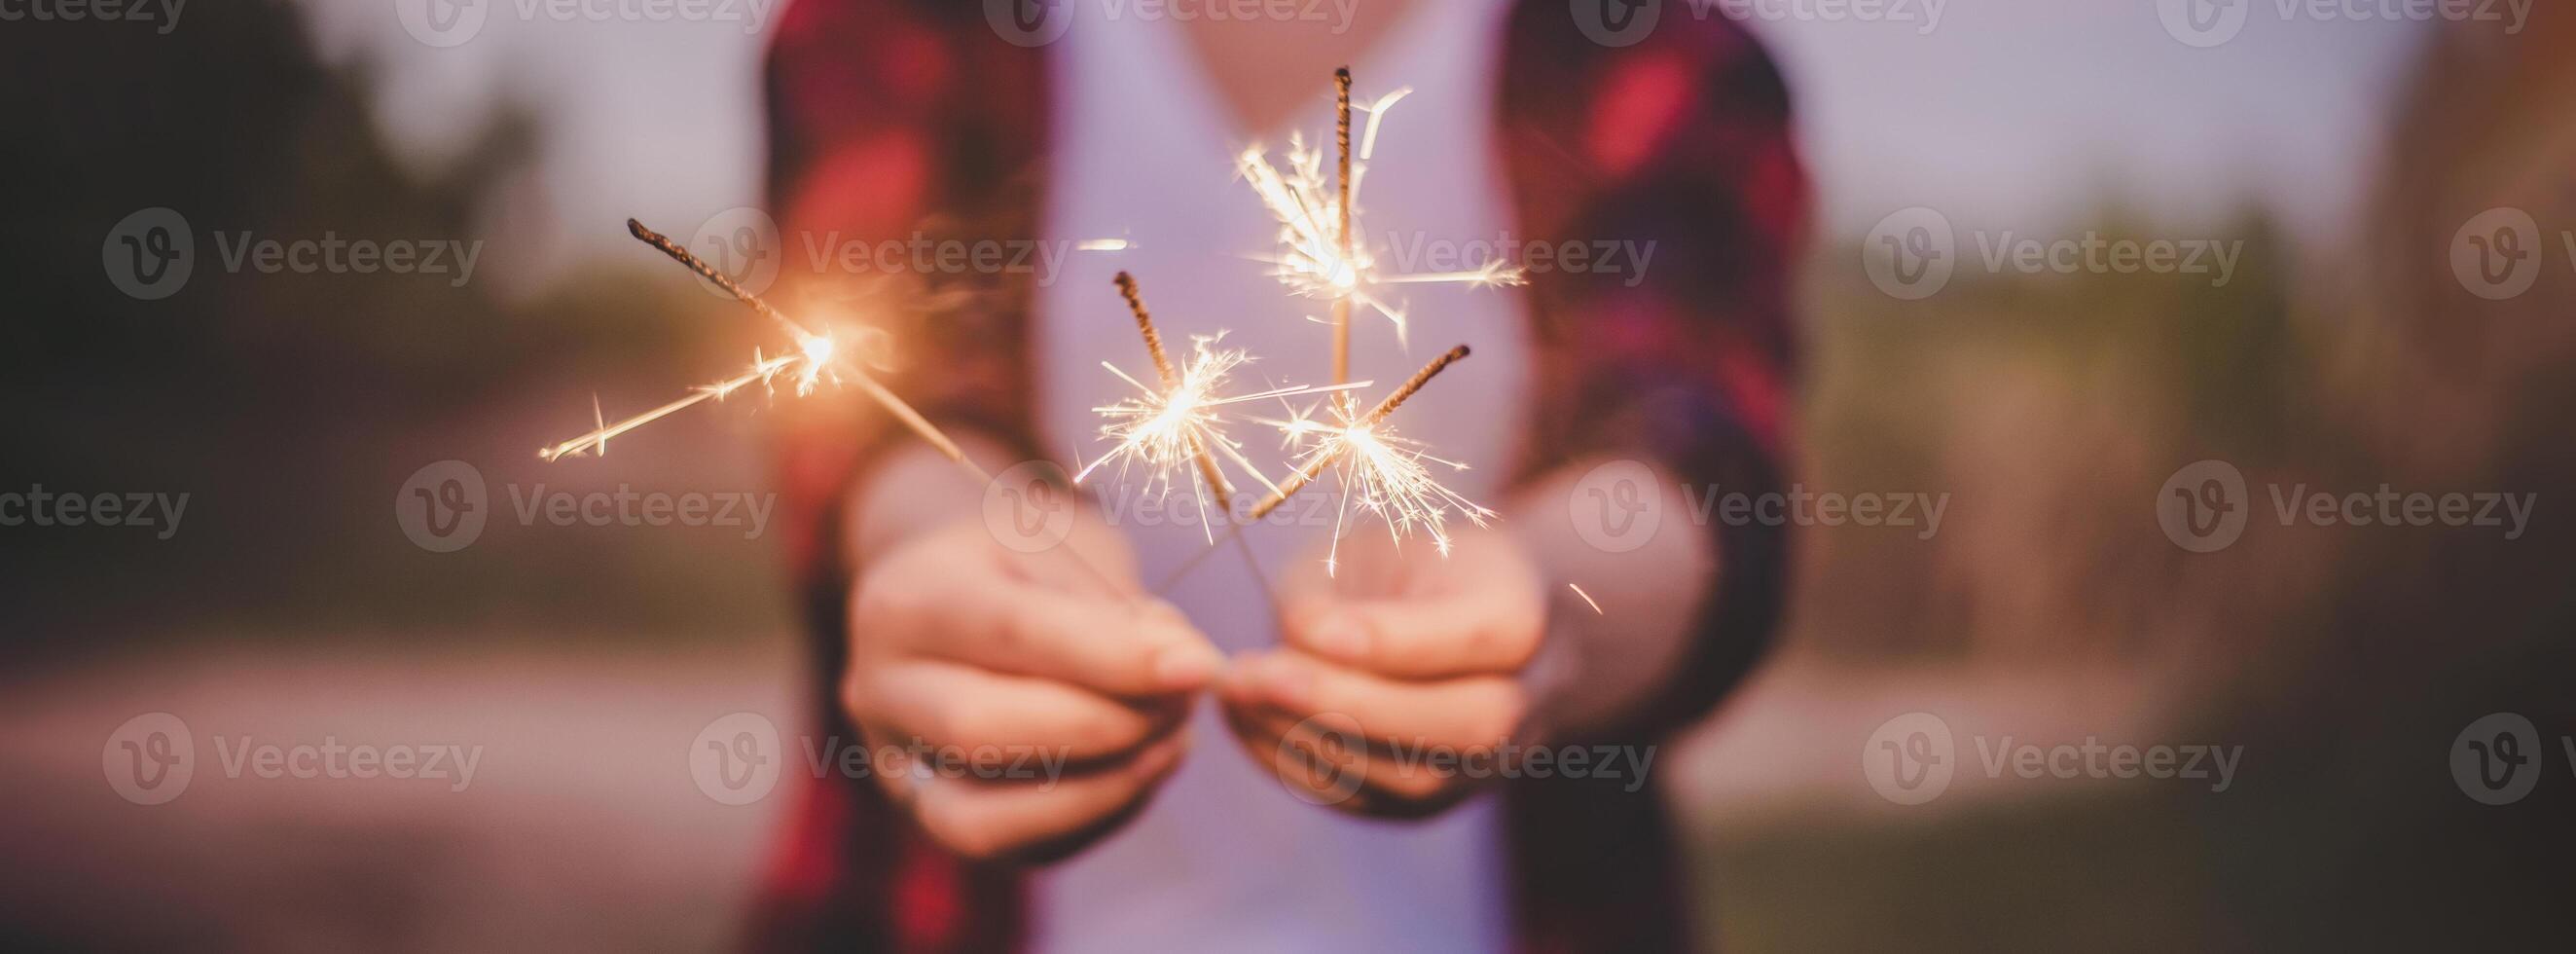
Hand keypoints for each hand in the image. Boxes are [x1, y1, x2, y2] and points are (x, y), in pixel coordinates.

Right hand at [843, 505, 1222, 862]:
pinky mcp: (932, 820)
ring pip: (982, 819)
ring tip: (1175, 737)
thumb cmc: (1023, 563)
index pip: (1008, 633)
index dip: (1112, 657)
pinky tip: (1148, 764)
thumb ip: (1116, 608)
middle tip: (1187, 699)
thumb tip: (1184, 668)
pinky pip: (1015, 848)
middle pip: (981, 731)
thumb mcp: (1064, 547)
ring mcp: (895, 766)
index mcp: (904, 598)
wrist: (957, 594)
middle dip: (1106, 725)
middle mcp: (878, 689)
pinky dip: (1097, 814)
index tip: (1198, 665)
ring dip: (1102, 787)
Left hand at [1220, 525, 1548, 816]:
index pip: (1477, 639)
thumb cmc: (1413, 570)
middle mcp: (1522, 705)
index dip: (1394, 640)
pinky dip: (1296, 763)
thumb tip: (1299, 640)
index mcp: (1522, 617)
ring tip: (1236, 689)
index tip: (1309, 627)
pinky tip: (1243, 717)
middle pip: (1461, 724)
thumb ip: (1339, 588)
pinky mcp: (1427, 805)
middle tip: (1255, 673)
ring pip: (1409, 776)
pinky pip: (1367, 800)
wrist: (1464, 629)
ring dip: (1309, 738)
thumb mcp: (1379, 544)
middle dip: (1347, 704)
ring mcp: (1479, 767)